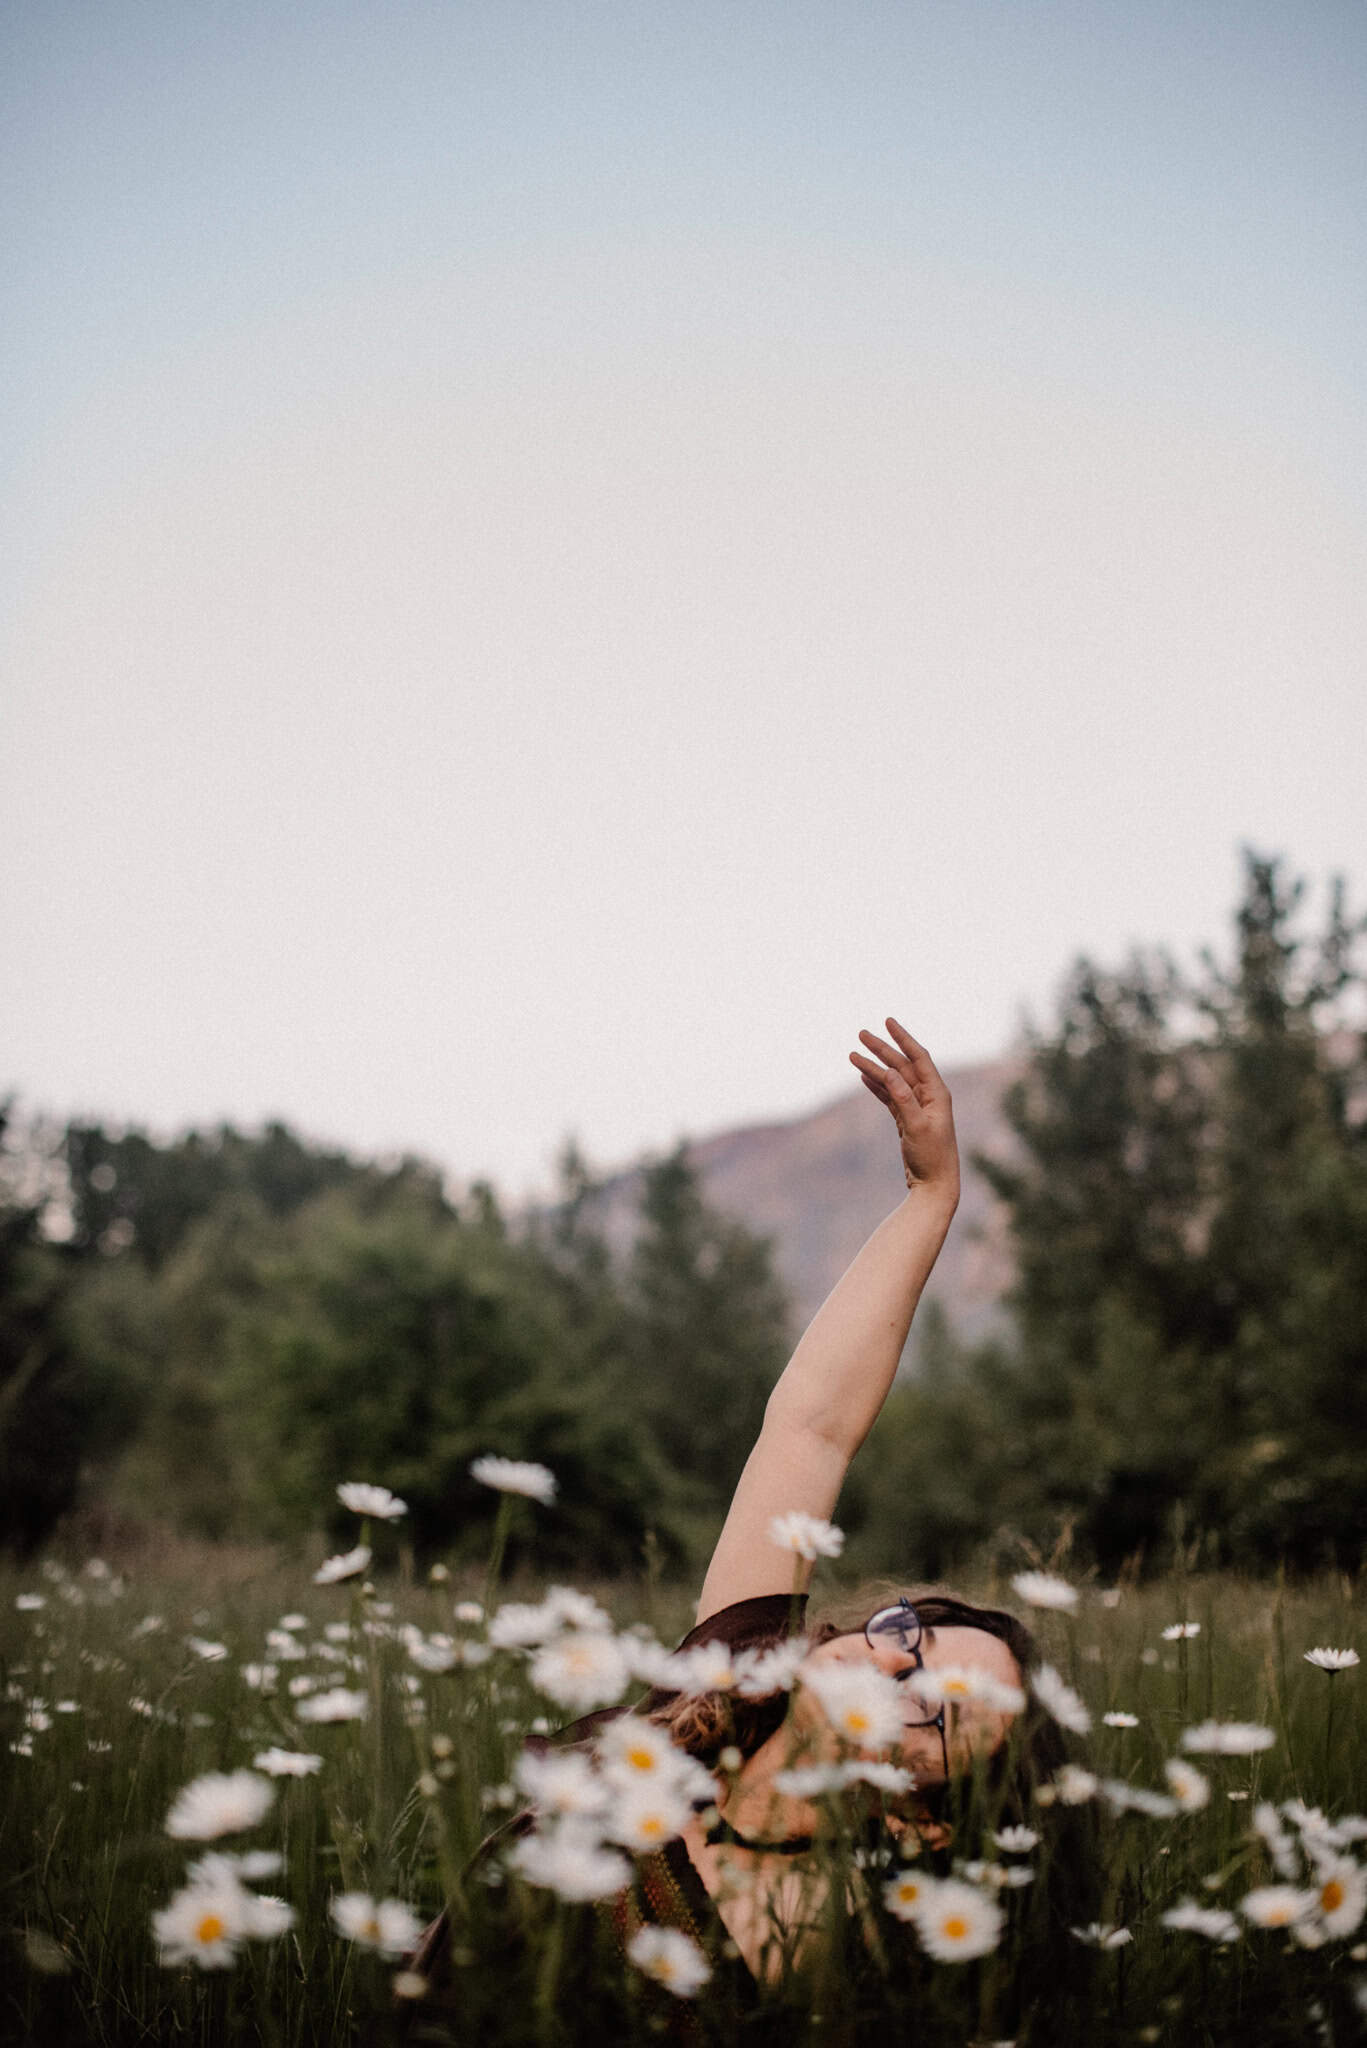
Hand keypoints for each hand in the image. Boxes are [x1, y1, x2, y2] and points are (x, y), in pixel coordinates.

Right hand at [850, 1019, 959, 1197]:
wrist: (934, 1185)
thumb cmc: (932, 1157)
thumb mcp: (917, 1126)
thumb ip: (903, 1098)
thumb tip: (889, 1071)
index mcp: (936, 1093)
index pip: (918, 1057)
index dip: (903, 1038)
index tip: (888, 1021)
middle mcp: (928, 1096)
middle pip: (901, 1065)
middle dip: (882, 1049)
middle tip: (861, 1034)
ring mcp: (917, 1107)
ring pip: (892, 1081)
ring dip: (874, 1068)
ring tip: (852, 1055)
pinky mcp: (907, 1119)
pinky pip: (890, 1096)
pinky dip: (877, 1086)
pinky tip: (864, 1076)